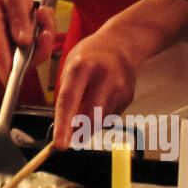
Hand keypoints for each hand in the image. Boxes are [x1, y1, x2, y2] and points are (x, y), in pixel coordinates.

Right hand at [0, 0, 53, 82]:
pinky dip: (44, 33)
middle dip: (39, 44)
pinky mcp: (18, 46)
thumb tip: (23, 42)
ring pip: (30, 53)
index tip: (10, 80)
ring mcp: (7, 44)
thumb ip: (18, 18)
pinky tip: (43, 17)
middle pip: (18, 56)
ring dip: (44, 36)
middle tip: (47, 25)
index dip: (4, 67)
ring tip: (44, 13)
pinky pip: (35, 48)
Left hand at [52, 32, 136, 146]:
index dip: (63, 125)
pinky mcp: (128, 96)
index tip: (60, 144)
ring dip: (88, 125)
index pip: (69, 100)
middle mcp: (102, 76)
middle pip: (89, 117)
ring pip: (100, 121)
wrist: (122, 43)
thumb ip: (66, 91)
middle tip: (68, 139)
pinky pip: (110, 117)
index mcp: (81, 66)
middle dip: (77, 133)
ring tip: (84, 110)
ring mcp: (118, 87)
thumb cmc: (91, 54)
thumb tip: (64, 124)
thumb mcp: (71, 65)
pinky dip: (100, 117)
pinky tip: (99, 101)